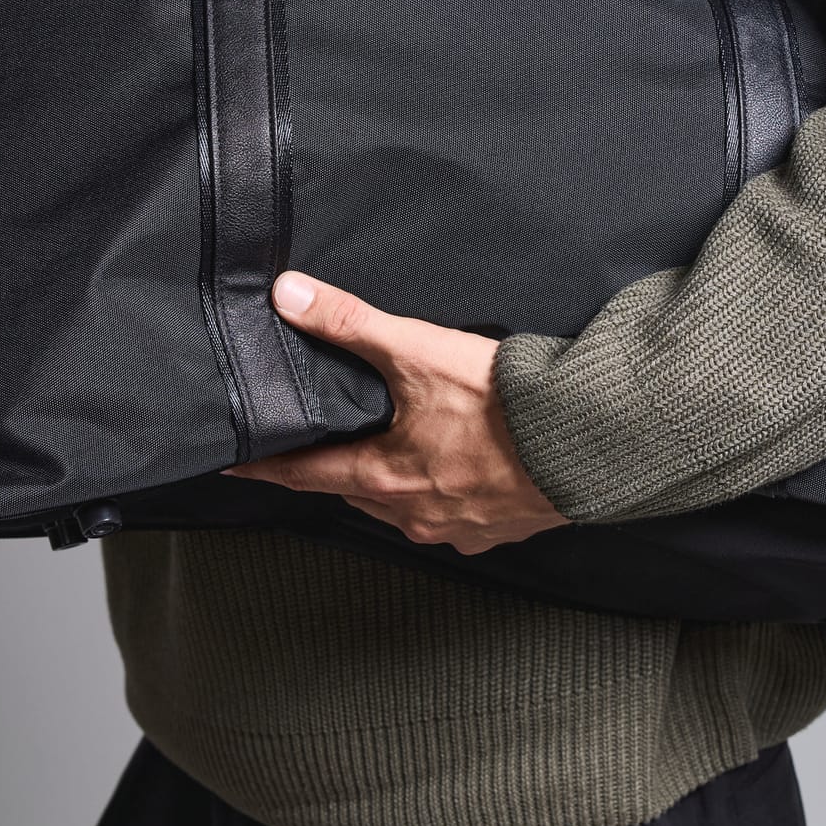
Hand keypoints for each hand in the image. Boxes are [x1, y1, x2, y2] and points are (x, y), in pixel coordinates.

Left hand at [224, 272, 568, 555]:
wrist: (591, 444)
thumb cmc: (508, 407)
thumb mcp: (419, 351)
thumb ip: (350, 323)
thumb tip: (288, 296)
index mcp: (383, 478)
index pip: (301, 475)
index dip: (264, 468)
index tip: (234, 468)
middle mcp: (414, 515)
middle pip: (353, 493)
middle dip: (332, 470)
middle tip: (313, 448)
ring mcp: (458, 529)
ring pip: (403, 507)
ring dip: (389, 482)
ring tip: (385, 453)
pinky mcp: (499, 529)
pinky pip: (453, 516)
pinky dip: (442, 493)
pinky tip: (454, 470)